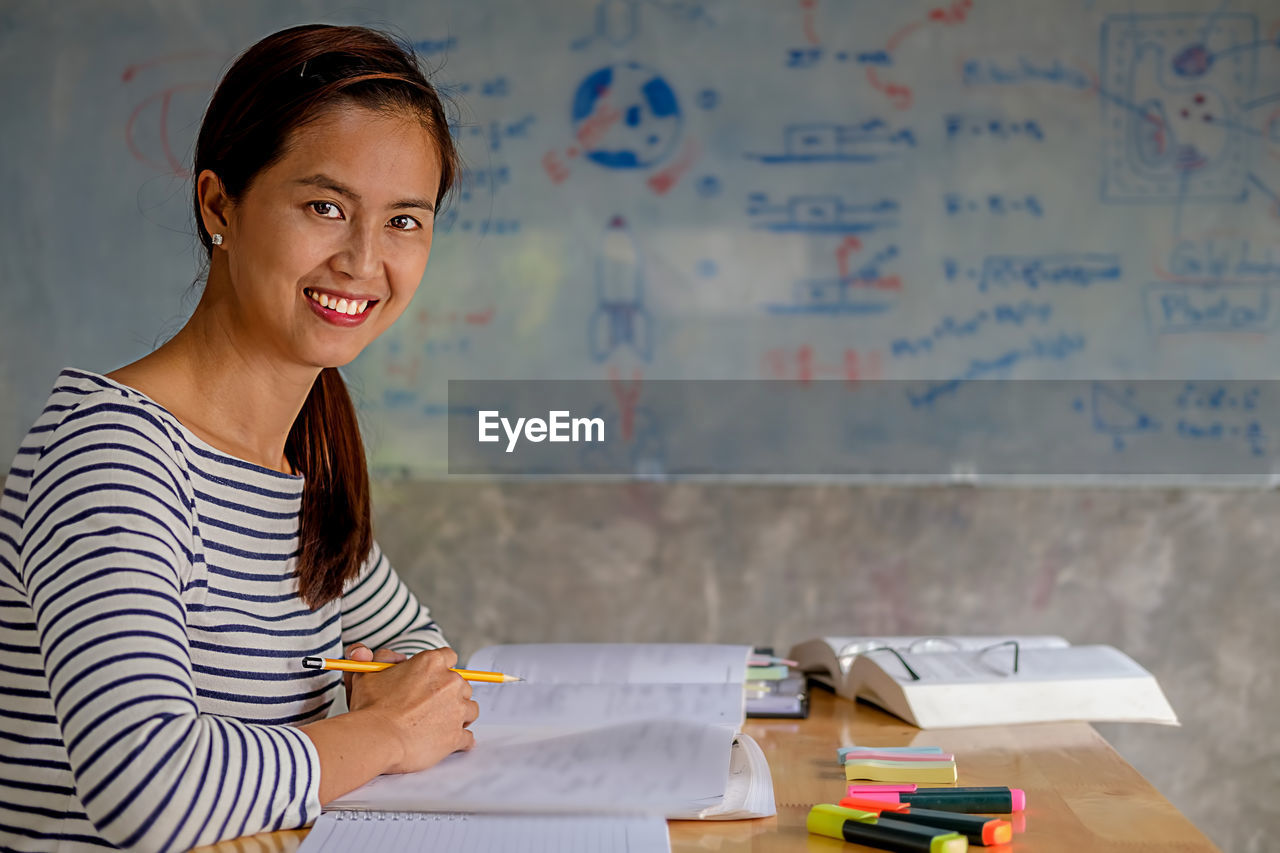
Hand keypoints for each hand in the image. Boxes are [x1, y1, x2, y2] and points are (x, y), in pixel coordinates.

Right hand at [345, 644, 478, 774]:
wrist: (374, 738)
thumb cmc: (370, 707)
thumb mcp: (368, 673)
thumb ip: (380, 660)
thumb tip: (383, 657)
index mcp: (431, 663)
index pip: (449, 657)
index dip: (442, 669)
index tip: (436, 679)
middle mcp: (449, 682)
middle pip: (462, 685)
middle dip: (451, 695)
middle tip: (434, 706)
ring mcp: (456, 709)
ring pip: (470, 709)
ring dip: (459, 716)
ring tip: (441, 725)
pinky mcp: (457, 735)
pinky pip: (467, 738)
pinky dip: (460, 741)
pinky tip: (447, 742)